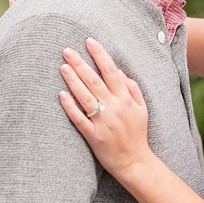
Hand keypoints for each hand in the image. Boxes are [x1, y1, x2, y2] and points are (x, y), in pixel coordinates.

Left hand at [58, 38, 152, 177]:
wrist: (135, 161)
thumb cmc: (137, 134)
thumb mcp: (142, 109)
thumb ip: (133, 89)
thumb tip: (120, 71)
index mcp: (125, 99)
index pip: (111, 71)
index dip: (100, 55)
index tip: (89, 41)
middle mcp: (114, 107)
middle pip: (95, 81)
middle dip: (81, 64)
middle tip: (67, 50)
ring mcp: (103, 122)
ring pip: (85, 97)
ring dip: (73, 81)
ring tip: (63, 67)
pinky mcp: (93, 136)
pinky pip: (79, 118)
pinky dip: (70, 106)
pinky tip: (61, 94)